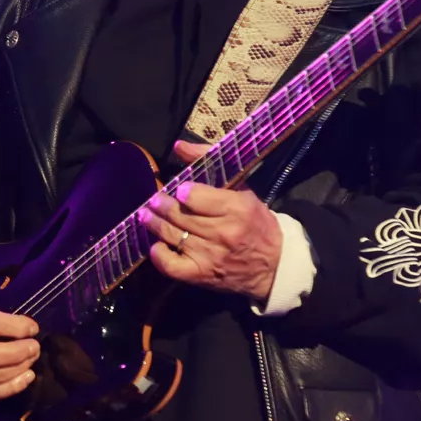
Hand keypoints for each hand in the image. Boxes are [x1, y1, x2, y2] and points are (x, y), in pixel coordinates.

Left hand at [139, 140, 283, 298]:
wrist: (275, 266)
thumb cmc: (257, 224)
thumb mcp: (243, 191)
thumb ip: (212, 163)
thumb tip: (180, 146)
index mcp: (237, 208)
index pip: (196, 196)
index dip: (183, 191)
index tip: (179, 188)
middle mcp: (222, 232)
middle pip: (180, 215)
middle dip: (161, 204)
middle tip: (154, 199)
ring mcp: (210, 256)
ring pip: (172, 235)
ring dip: (153, 223)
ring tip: (146, 214)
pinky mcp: (201, 275)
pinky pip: (171, 265)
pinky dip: (158, 255)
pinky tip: (156, 245)